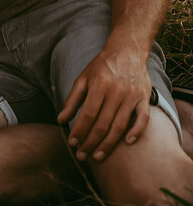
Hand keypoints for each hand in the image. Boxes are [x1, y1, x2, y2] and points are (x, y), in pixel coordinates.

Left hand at [57, 44, 152, 161]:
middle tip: (82, 155)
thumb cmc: (102, 66)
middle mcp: (116, 91)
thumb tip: (61, 120)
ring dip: (109, 144)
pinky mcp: (144, 98)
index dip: (79, 131)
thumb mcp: (83, 78)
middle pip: (102, 124)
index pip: (88, 114)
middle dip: (91, 142)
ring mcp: (132, 96)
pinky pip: (143, 119)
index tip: (72, 143)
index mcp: (99, 85)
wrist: (127, 50)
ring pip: (120, 126)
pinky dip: (137, 132)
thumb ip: (72, 99)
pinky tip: (127, 143)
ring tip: (98, 156)